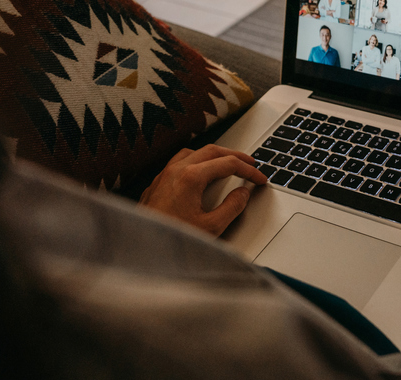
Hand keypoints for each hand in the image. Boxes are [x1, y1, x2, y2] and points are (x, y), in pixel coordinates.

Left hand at [139, 145, 267, 236]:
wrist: (140, 249)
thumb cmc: (170, 240)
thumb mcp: (211, 227)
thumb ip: (232, 208)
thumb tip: (243, 194)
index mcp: (191, 177)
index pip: (228, 164)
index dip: (248, 170)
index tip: (259, 178)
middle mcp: (176, 170)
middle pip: (212, 151)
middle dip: (234, 156)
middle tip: (250, 164)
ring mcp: (164, 175)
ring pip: (193, 153)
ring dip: (214, 156)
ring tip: (227, 165)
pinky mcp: (156, 184)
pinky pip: (179, 162)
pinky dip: (196, 162)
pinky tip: (200, 175)